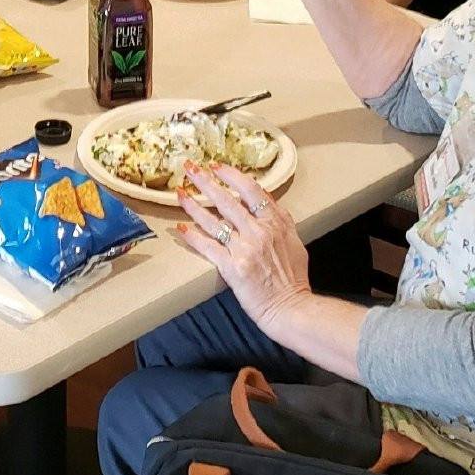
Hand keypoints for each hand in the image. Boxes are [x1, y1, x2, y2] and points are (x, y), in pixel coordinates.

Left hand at [177, 163, 310, 337]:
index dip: (232, 176)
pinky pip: (207, 246)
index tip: (218, 166)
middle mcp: (259, 232)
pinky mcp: (232, 267)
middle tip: (191, 168)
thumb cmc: (293, 279)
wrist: (291, 307)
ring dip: (194, 205)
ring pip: (213, 221)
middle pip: (227, 200)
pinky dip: (193, 236)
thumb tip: (267, 199)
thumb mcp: (295, 241)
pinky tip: (181, 228)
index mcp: (276, 223)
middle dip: (206, 182)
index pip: (251, 191)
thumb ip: (281, 219)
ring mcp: (244, 249)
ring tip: (180, 193)